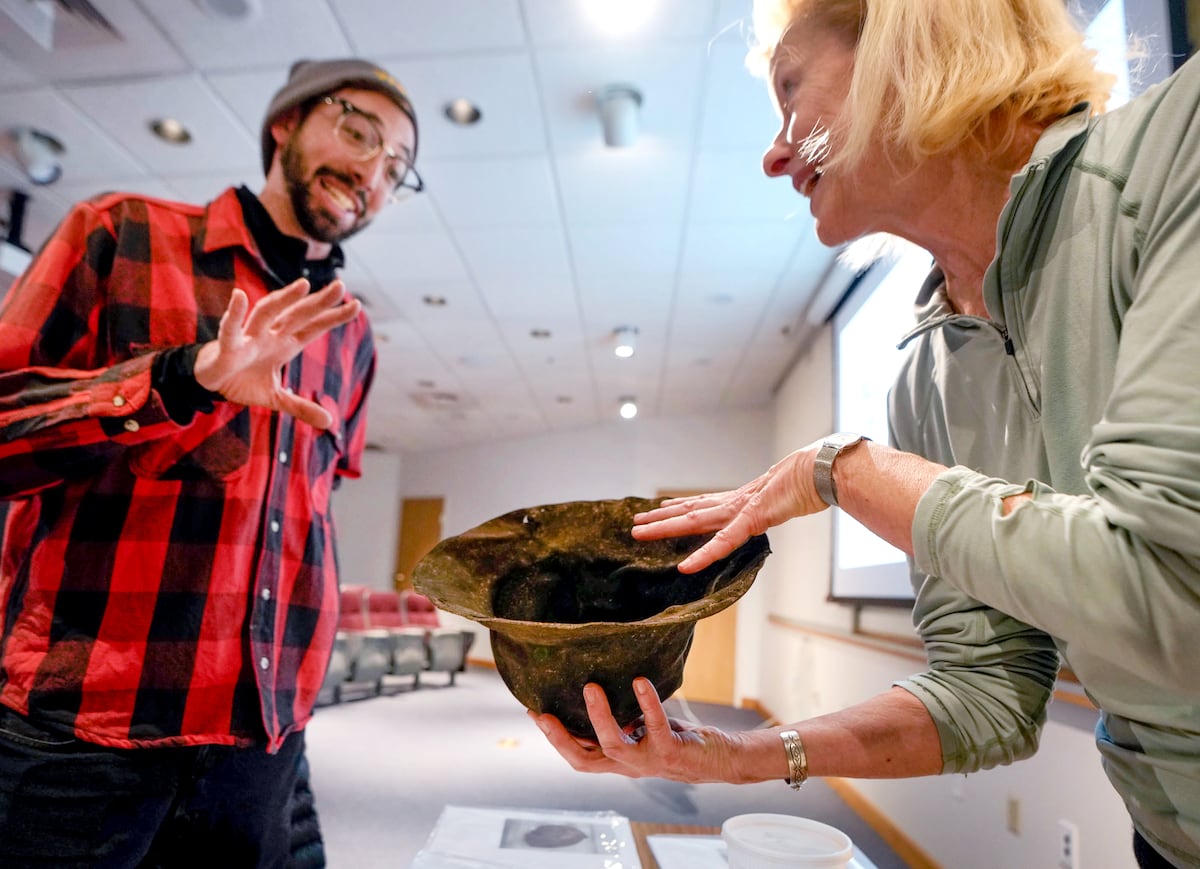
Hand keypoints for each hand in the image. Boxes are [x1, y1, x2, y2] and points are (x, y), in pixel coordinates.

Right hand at [193, 278, 359, 428]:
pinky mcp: (227, 346)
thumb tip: (329, 422)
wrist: (210, 382)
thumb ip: (301, 407)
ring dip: (284, 299)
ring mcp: (249, 338)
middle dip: (318, 302)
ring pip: (268, 313)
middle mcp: (270, 335)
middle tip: (340, 286)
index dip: (333, 317)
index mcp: (285, 344)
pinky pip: (230, 329)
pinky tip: (239, 297)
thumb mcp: (276, 399)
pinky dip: (234, 315)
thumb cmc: (243, 381)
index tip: (357, 305)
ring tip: (303, 284)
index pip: (313, 328)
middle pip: (297, 315)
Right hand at [528, 678, 751, 783]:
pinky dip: (646, 702)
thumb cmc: (677, 741)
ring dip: (598, 717)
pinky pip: (655, 726)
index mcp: (619, 761)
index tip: (533, 712)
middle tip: (542, 713)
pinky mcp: (670, 752)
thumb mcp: (642, 731)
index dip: (554, 738)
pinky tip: (639, 681)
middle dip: (560, 738)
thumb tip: (596, 688)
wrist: (720, 761)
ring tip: (590, 687)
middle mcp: (628, 766)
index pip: (578, 755)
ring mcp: (648, 762)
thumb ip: (622, 720)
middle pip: (583, 759)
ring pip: (612, 745)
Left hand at [631, 446, 826, 572]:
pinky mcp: (750, 520)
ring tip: (640, 531)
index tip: (661, 508)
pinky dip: (703, 556)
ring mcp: (739, 510)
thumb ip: (775, 501)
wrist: (819, 470)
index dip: (680, 506)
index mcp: (741, 500)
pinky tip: (685, 567)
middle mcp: (733, 503)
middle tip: (635, 523)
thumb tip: (778, 501)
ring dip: (664, 528)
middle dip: (660, 519)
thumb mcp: (784, 496)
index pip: (703, 504)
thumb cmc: (808, 480)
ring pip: (693, 521)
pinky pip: (722, 543)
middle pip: (689, 512)